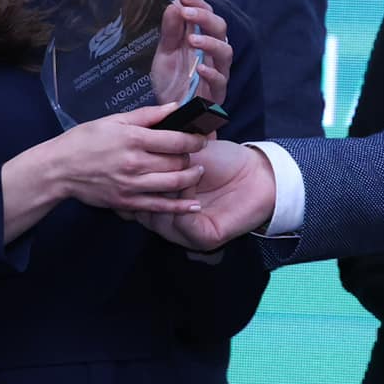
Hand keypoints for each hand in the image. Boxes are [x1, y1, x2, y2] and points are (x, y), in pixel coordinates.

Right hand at [33, 103, 209, 214]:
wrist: (58, 170)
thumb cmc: (84, 140)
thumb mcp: (114, 120)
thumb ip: (147, 115)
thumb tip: (175, 106)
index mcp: (133, 139)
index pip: (175, 139)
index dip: (194, 139)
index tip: (201, 137)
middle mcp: (135, 163)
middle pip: (177, 162)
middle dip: (192, 157)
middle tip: (198, 154)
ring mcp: (131, 185)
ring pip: (173, 184)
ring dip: (191, 178)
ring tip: (197, 172)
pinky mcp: (127, 203)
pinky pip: (159, 206)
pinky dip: (180, 206)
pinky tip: (194, 204)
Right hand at [136, 140, 275, 252]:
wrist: (258, 172)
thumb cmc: (223, 161)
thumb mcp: (186, 154)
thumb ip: (162, 156)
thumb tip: (137, 144)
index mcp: (164, 203)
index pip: (135, 202)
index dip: (129, 185)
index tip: (125, 165)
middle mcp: (171, 221)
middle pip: (142, 213)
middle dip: (141, 189)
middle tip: (145, 166)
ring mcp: (185, 232)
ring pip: (158, 220)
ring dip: (164, 193)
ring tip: (173, 169)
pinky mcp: (202, 238)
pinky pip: (181, 224)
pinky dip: (182, 202)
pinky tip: (190, 182)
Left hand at [158, 0, 231, 106]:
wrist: (170, 114)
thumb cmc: (172, 81)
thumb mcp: (165, 52)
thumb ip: (170, 30)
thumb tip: (174, 3)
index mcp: (203, 39)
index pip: (207, 15)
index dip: (199, 4)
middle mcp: (213, 53)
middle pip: (220, 29)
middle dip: (205, 17)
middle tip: (186, 12)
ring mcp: (217, 72)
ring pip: (225, 52)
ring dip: (210, 42)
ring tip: (192, 39)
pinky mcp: (216, 94)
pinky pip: (220, 82)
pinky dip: (211, 73)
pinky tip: (200, 68)